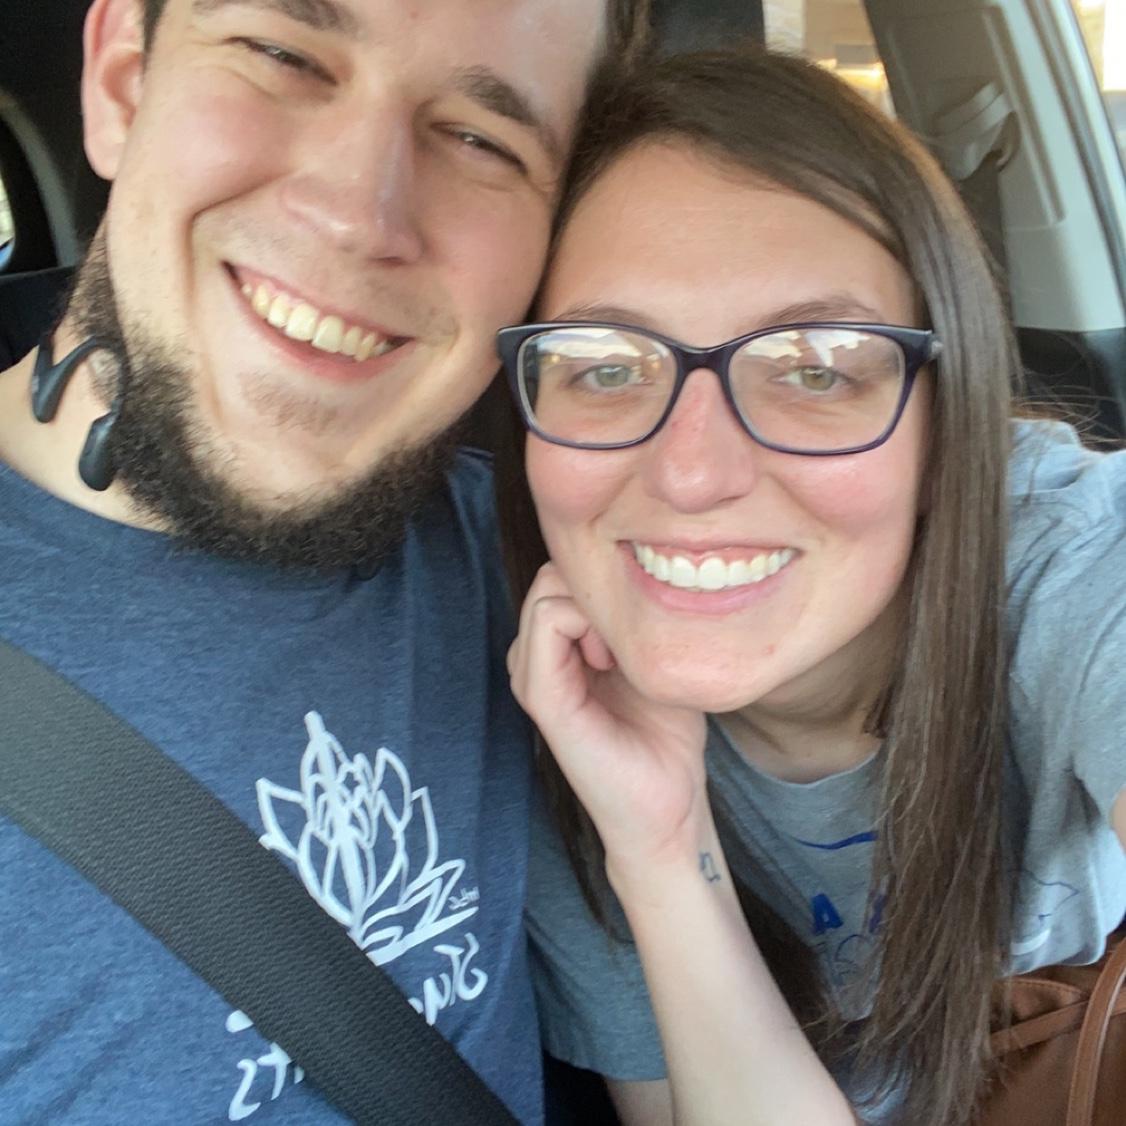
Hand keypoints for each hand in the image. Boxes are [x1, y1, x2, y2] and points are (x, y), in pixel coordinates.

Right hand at [508, 563, 709, 866]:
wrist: (669, 804)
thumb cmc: (667, 733)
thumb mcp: (654, 655)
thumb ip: (636, 611)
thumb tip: (645, 559)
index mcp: (556, 648)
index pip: (562, 571)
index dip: (605, 580)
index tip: (641, 623)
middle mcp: (533, 657)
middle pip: (552, 573)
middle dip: (598, 590)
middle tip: (630, 639)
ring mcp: (530, 675)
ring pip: (548, 588)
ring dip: (595, 607)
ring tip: (620, 655)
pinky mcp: (540, 694)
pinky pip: (548, 619)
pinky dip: (587, 624)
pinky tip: (610, 664)